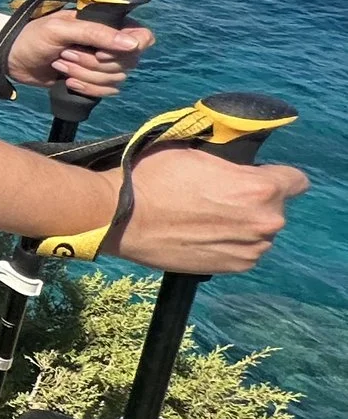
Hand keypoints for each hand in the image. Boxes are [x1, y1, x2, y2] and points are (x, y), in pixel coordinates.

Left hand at [10, 12, 151, 100]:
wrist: (12, 59)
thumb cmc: (33, 36)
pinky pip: (108, 92)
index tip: (101, 53)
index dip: (129, 49)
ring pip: (117, 79)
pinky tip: (67, 81)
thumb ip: (96, 33)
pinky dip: (87, 88)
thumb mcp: (61, 29)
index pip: (143, 37)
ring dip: (85, 75)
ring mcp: (102, 64)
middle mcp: (109, 44)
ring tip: (61, 65)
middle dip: (93, 64)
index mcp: (106, 24)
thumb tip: (132, 43)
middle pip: (129, 63)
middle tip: (66, 54)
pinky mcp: (93, 80)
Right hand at [112, 147, 301, 274]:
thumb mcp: (195, 151)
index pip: (297, 180)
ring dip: (244, 224)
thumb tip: (239, 162)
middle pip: (276, 206)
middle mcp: (266, 221)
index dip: (274, 175)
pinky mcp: (235, 267)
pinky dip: (232, 243)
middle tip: (220, 196)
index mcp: (261, 189)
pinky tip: (204, 234)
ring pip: (261, 230)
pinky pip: (246, 250)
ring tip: (208, 218)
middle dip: (255, 200)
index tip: (254, 177)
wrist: (122, 217)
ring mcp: (252, 248)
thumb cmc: (154, 177)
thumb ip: (230, 161)